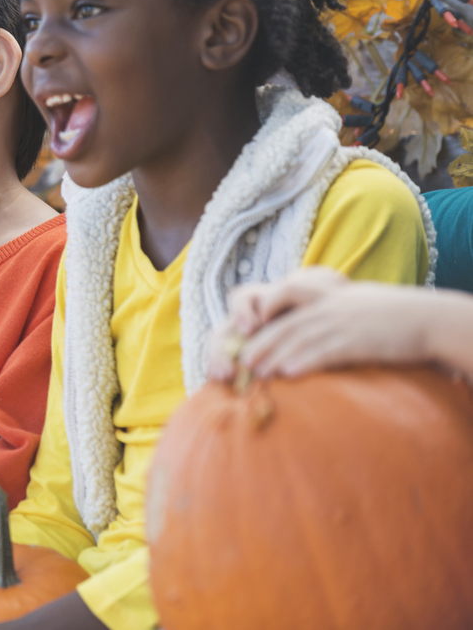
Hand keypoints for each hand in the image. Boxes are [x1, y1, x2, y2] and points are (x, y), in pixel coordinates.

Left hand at [218, 277, 434, 378]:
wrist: (431, 318)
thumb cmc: (396, 316)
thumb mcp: (358, 307)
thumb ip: (334, 316)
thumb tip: (317, 334)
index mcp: (327, 297)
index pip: (285, 306)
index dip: (263, 323)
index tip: (247, 338)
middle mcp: (329, 306)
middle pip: (285, 324)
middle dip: (261, 343)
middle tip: (240, 362)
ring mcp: (342, 322)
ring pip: (299, 338)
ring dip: (274, 356)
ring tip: (256, 373)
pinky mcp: (358, 339)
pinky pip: (326, 351)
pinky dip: (305, 361)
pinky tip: (288, 374)